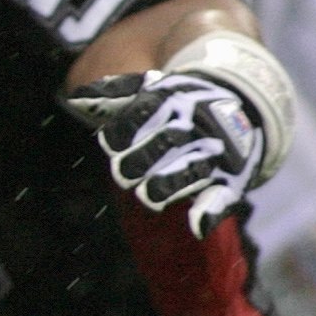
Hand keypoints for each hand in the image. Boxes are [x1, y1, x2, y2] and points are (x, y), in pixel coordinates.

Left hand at [64, 68, 270, 235]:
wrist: (239, 103)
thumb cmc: (179, 104)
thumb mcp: (151, 90)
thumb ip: (115, 95)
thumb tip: (76, 99)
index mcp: (172, 102)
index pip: (141, 116)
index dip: (121, 134)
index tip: (111, 144)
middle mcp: (194, 126)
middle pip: (165, 144)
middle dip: (139, 160)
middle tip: (124, 172)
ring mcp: (214, 153)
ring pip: (190, 171)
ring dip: (167, 184)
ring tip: (149, 194)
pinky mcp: (230, 179)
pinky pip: (223, 197)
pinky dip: (211, 212)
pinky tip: (197, 225)